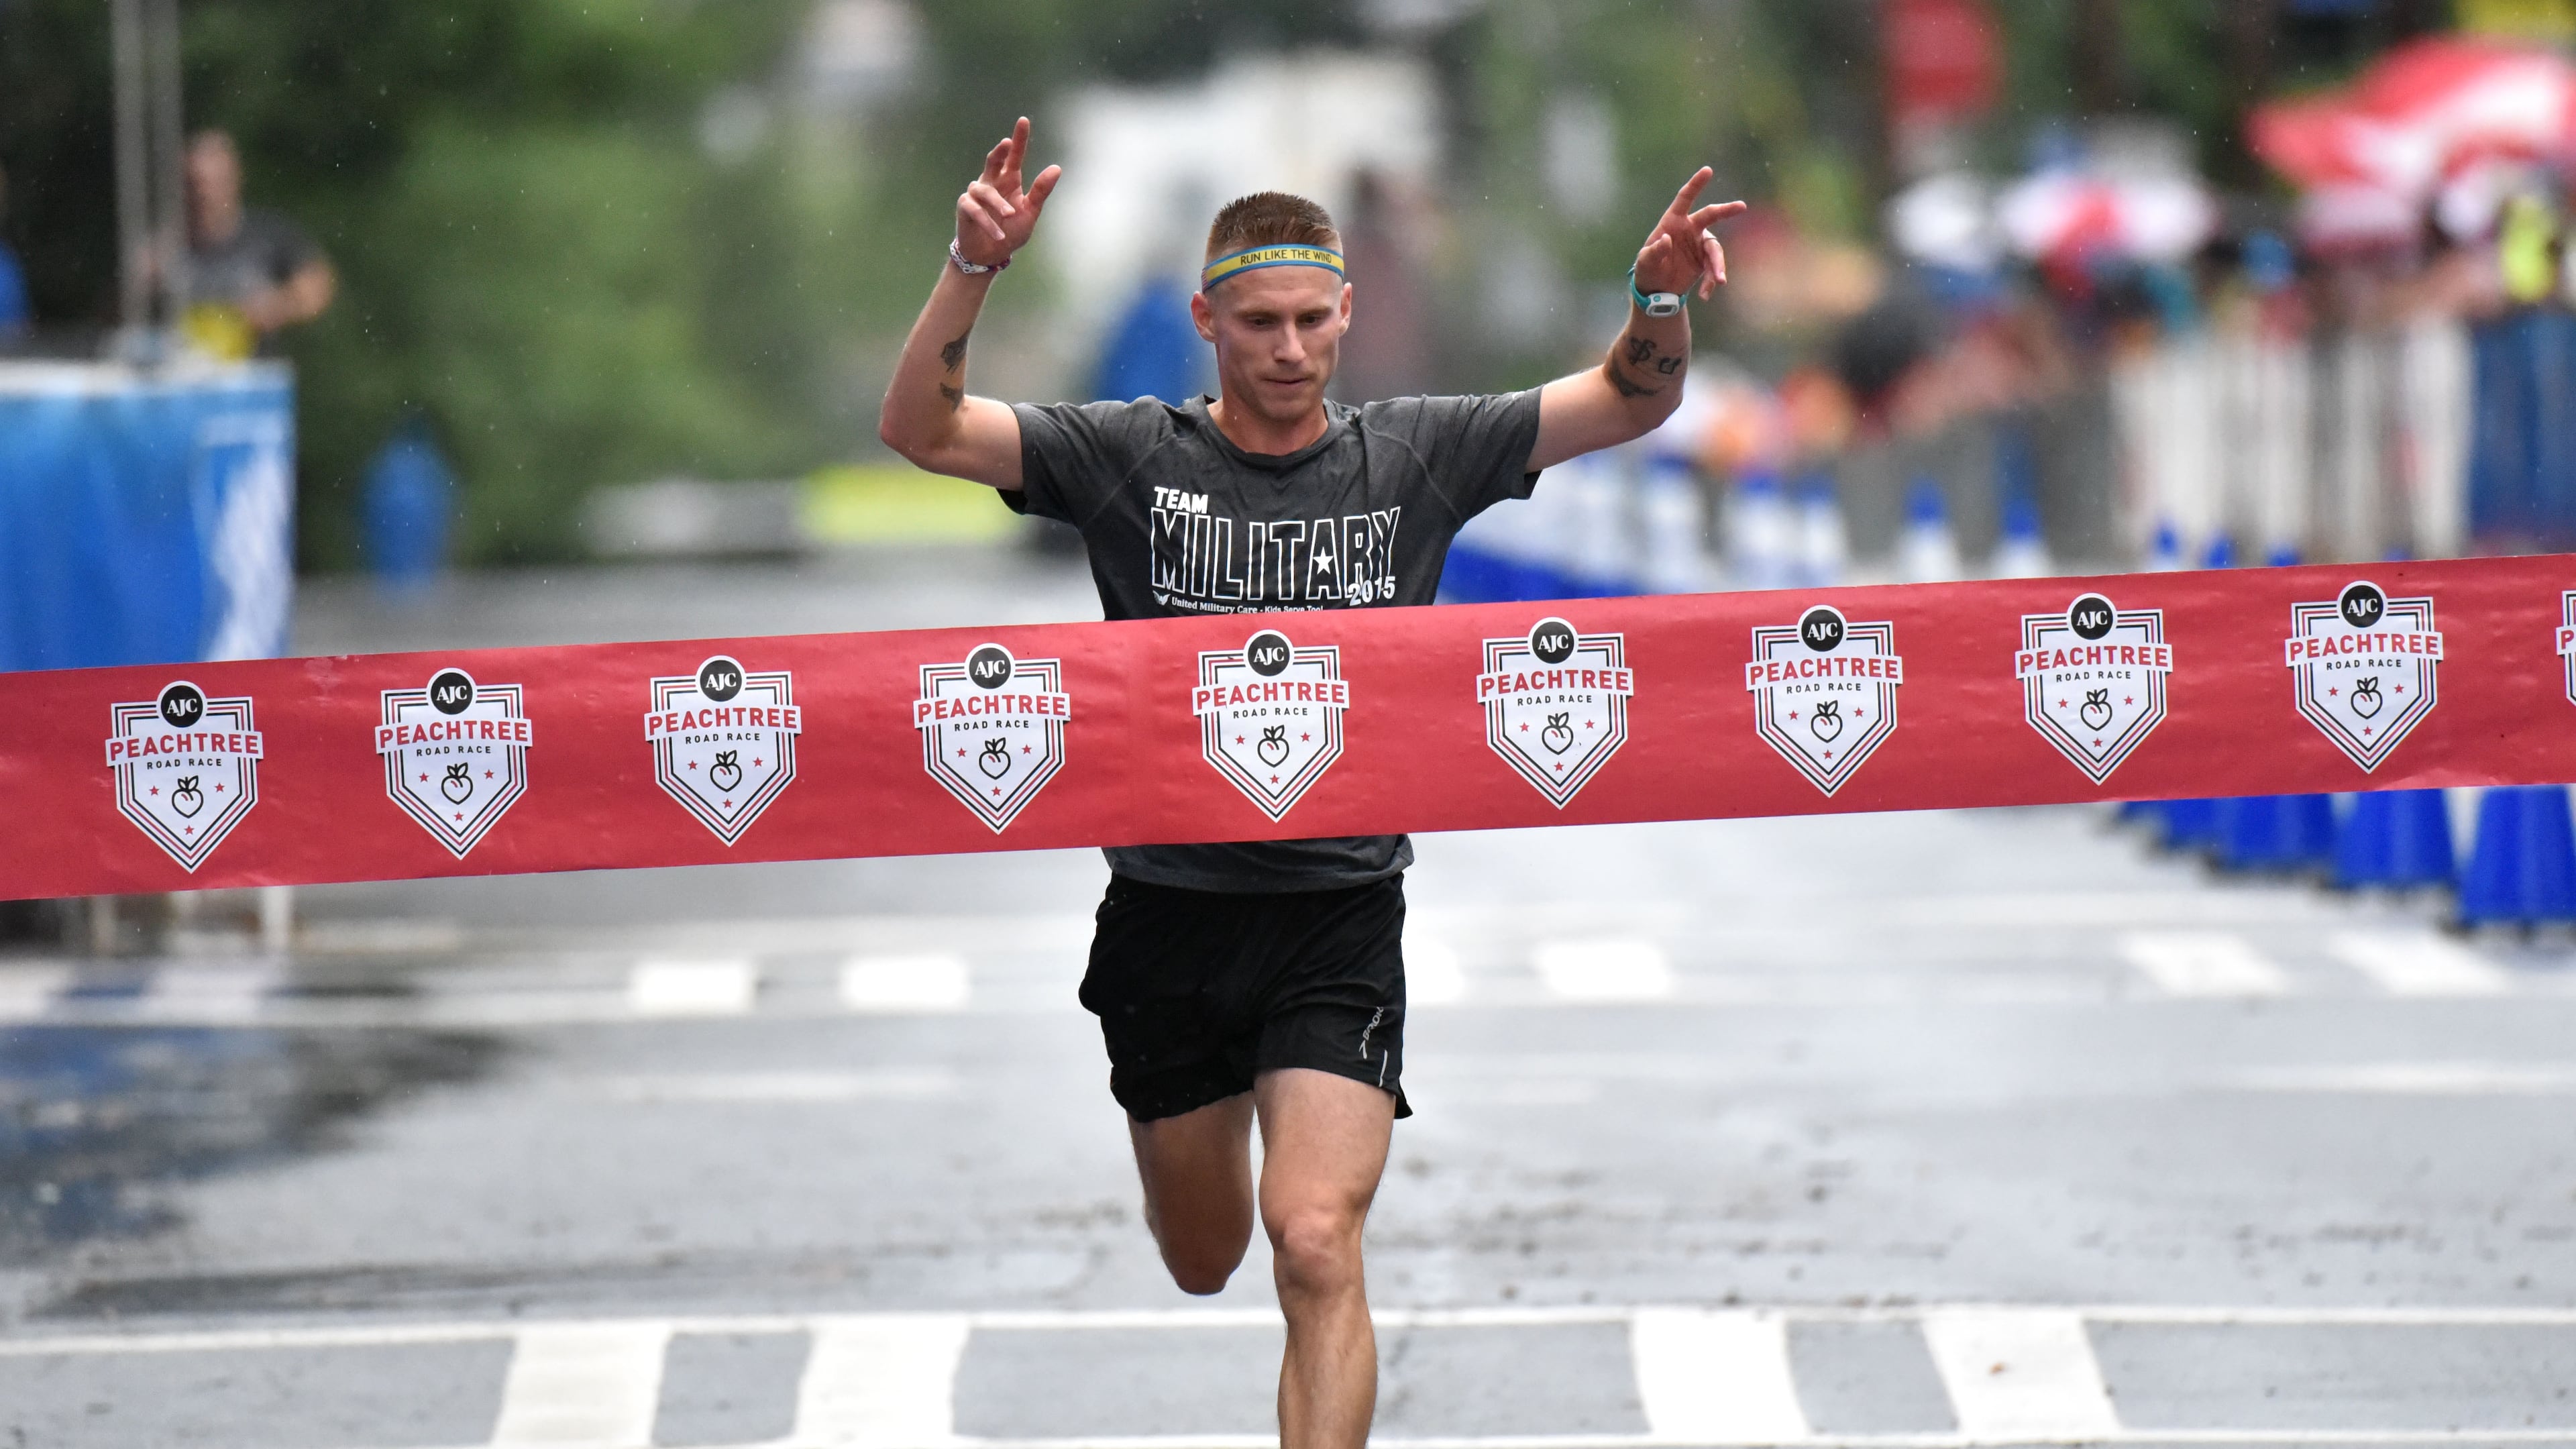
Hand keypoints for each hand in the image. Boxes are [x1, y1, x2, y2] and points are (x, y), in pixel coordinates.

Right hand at [955, 116, 1061, 268]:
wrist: (991, 255)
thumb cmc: (1011, 232)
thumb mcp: (1030, 212)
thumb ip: (1041, 191)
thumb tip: (1056, 168)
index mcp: (1010, 180)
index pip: (1015, 156)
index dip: (1019, 139)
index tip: (1024, 120)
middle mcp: (992, 182)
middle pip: (993, 161)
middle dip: (999, 152)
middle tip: (1007, 144)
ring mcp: (976, 194)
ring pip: (985, 190)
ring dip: (998, 204)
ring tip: (1010, 216)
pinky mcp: (965, 207)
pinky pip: (975, 210)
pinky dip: (987, 222)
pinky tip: (998, 235)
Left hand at [1633, 167, 1746, 301]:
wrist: (1656, 291)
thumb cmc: (1647, 270)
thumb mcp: (1644, 263)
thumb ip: (1653, 251)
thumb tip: (1666, 240)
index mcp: (1672, 222)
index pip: (1684, 199)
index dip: (1696, 185)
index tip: (1708, 170)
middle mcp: (1689, 229)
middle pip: (1710, 216)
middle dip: (1725, 210)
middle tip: (1741, 206)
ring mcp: (1699, 245)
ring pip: (1715, 250)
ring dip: (1718, 266)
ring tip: (1720, 281)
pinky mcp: (1705, 262)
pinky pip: (1713, 270)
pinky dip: (1711, 282)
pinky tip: (1705, 295)